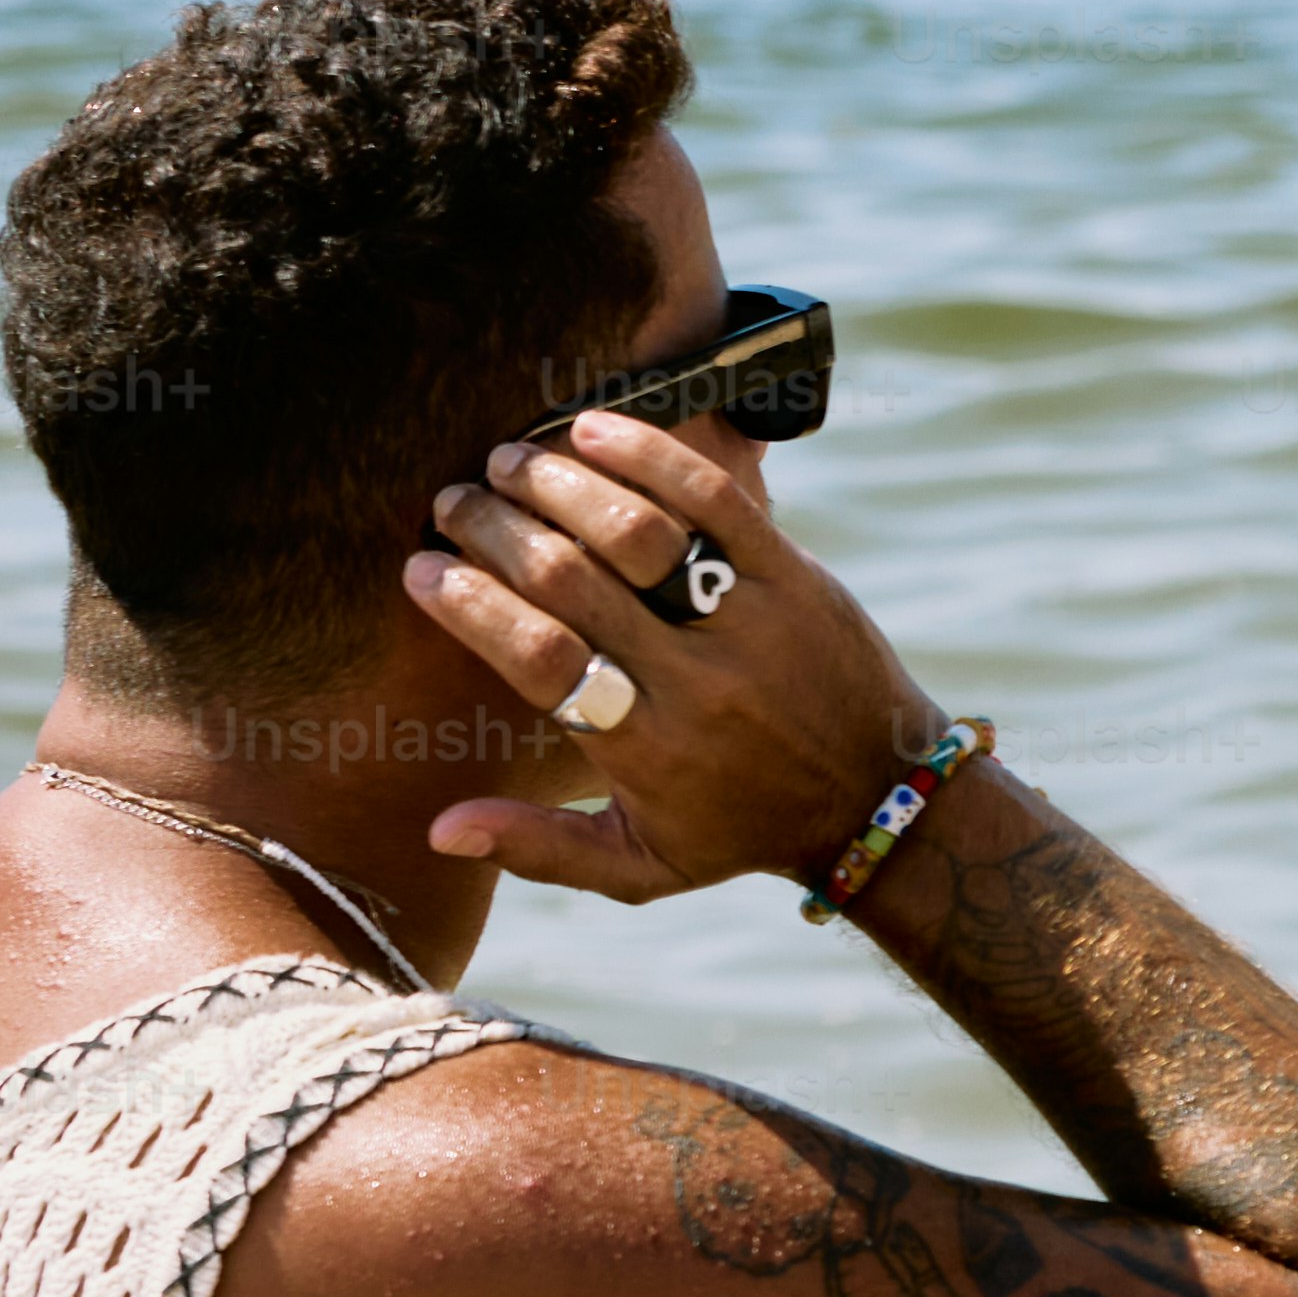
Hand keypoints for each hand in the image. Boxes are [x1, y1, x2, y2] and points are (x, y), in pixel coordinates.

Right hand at [409, 411, 947, 903]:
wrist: (878, 799)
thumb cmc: (741, 831)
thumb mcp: (643, 867)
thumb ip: (541, 849)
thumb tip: (439, 830)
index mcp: (646, 748)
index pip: (537, 658)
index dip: (468, 605)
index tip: (419, 568)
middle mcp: (695, 680)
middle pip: (571, 579)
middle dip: (494, 528)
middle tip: (452, 503)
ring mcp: (749, 619)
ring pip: (638, 530)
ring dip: (558, 482)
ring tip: (507, 462)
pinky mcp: (794, 574)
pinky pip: (717, 498)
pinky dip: (651, 454)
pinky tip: (591, 429)